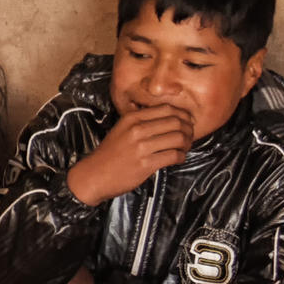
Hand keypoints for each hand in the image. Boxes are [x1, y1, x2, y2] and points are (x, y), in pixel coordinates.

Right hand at [66, 105, 195, 205]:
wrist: (94, 175)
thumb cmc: (109, 154)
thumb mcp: (121, 129)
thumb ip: (141, 121)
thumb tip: (169, 118)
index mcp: (132, 118)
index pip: (167, 109)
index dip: (183, 115)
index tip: (187, 122)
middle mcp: (137, 130)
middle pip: (176, 122)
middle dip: (188, 130)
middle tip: (189, 136)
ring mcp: (141, 147)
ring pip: (178, 138)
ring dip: (186, 144)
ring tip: (184, 148)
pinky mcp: (145, 164)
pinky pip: (173, 156)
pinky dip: (181, 157)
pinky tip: (178, 158)